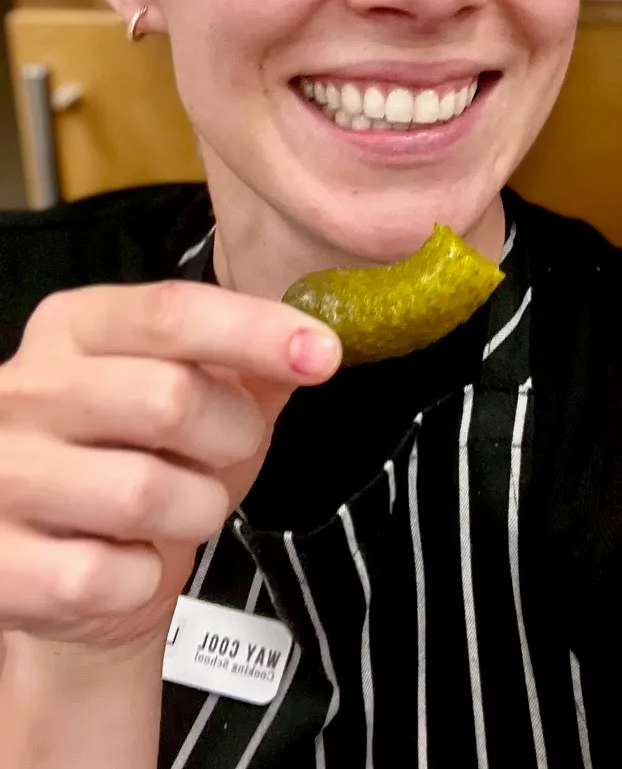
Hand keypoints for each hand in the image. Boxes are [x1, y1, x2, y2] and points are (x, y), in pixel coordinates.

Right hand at [0, 280, 339, 655]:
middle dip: (233, 435)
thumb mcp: (204, 401)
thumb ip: (254, 367)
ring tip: (182, 510)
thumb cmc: (147, 465)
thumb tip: (313, 346)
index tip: (324, 352)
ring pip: (143, 492)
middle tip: (233, 451)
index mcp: (73, 327)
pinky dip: (143, 579)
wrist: (74, 578)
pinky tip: (130, 564)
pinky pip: (104, 576)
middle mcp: (21, 389)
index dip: (255, 330)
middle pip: (169, 397)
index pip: (170, 310)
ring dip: (196, 511)